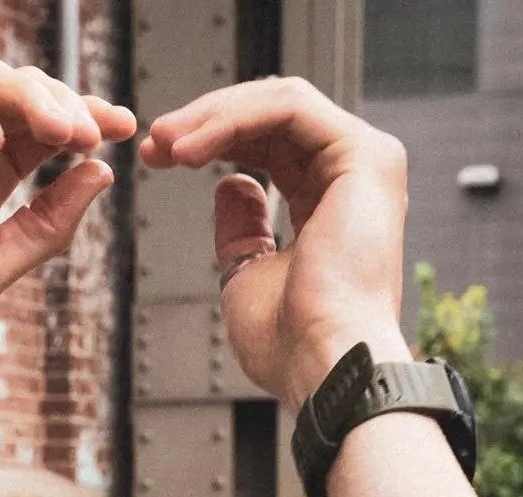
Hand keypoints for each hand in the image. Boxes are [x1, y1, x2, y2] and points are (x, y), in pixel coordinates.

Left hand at [141, 79, 410, 408]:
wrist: (322, 366)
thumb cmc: (291, 346)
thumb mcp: (248, 277)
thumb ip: (242, 231)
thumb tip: (231, 183)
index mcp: (332, 207)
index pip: (272, 149)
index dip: (212, 144)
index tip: (157, 159)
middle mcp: (355, 179)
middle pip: (274, 119)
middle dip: (207, 122)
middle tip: (155, 141)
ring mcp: (367, 164)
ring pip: (280, 105)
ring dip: (214, 117)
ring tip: (166, 144)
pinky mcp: (365, 156)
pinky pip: (289, 111)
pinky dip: (234, 121)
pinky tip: (191, 149)